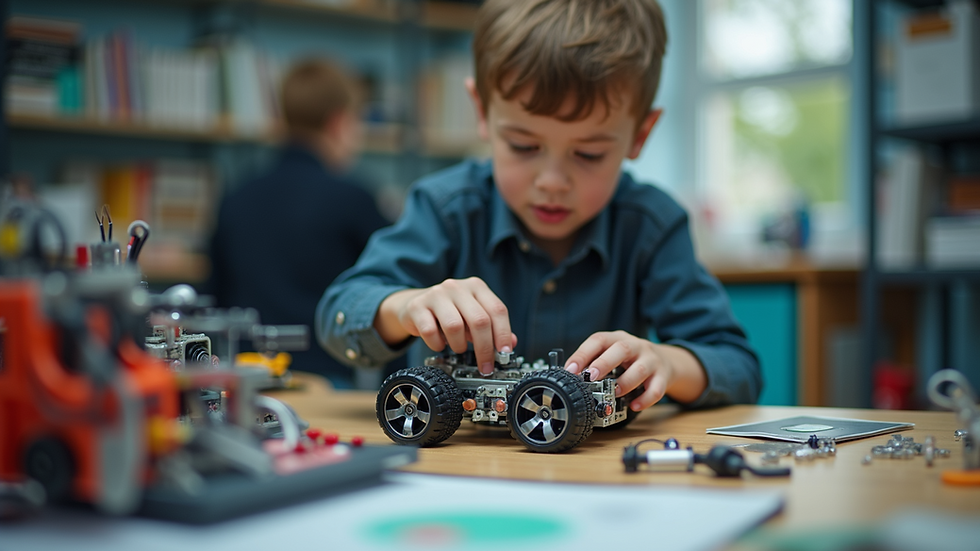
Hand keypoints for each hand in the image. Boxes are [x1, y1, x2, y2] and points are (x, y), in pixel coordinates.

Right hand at [376, 277, 516, 373]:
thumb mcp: (473, 316)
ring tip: (458, 347)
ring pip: (455, 326)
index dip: (503, 334)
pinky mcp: (417, 307)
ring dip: (459, 345)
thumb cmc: (448, 312)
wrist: (414, 305)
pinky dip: (438, 344)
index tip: (504, 353)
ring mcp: (435, 295)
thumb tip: (510, 343)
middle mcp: (457, 287)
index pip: (497, 310)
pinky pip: (430, 332)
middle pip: (479, 320)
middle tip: (485, 365)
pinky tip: (439, 343)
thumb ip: (492, 328)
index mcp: (476, 287)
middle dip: (484, 348)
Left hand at [564, 331, 706, 409]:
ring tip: (613, 393)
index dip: (583, 354)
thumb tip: (570, 377)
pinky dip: (645, 399)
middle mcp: (636, 346)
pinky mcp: (663, 376)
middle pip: (622, 349)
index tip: (570, 369)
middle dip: (605, 363)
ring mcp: (652, 360)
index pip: (598, 340)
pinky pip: (656, 389)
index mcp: (617, 339)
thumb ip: (594, 362)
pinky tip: (634, 406)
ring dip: (625, 383)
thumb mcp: (612, 353)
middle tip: (592, 376)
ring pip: (641, 369)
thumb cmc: (630, 359)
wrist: (665, 360)